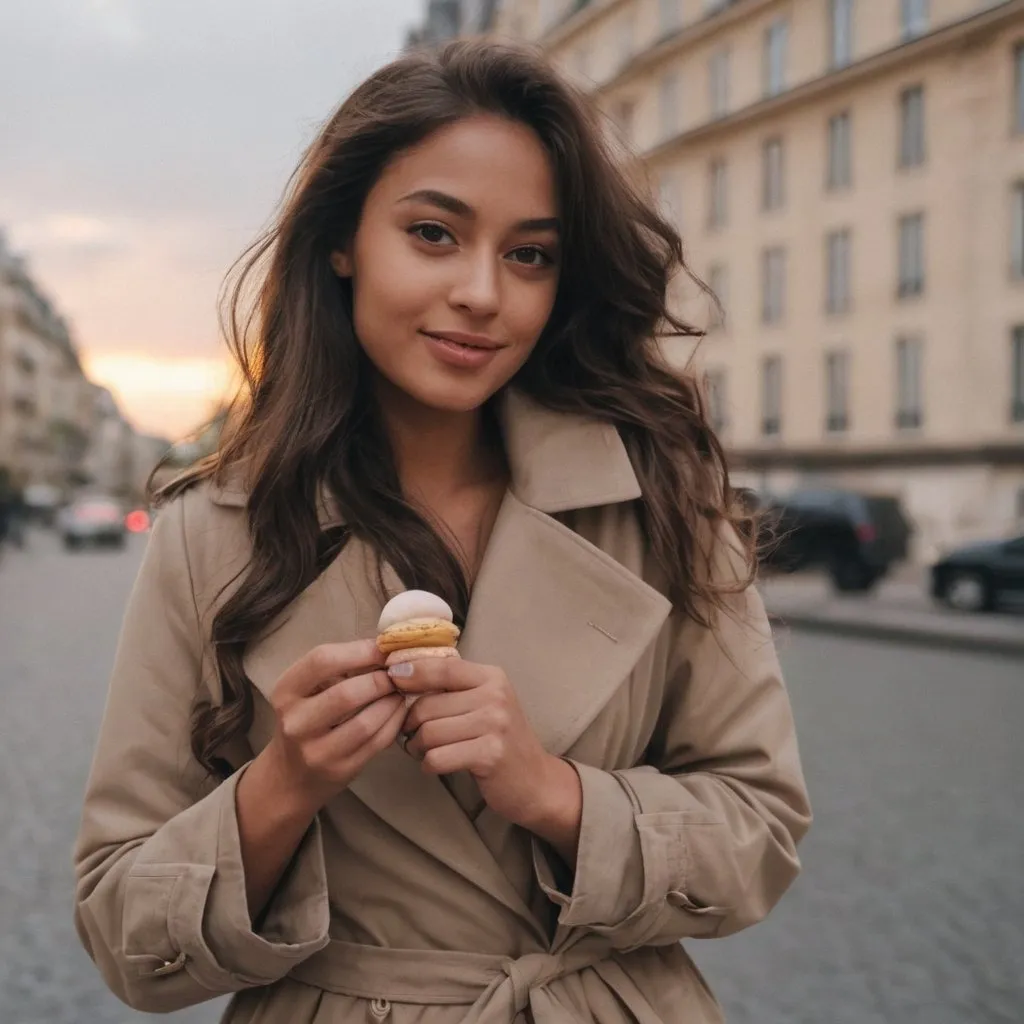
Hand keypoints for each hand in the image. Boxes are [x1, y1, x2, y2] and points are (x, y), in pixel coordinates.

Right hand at [263, 639, 406, 814]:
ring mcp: (317, 751)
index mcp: (285, 692)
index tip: (383, 648)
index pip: (322, 660)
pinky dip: (395, 722)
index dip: (359, 651)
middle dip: (380, 680)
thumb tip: (385, 647)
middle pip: (347, 694)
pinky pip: (377, 742)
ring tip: (400, 691)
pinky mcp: (340, 770)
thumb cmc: (306, 719)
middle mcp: (296, 722)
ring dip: (392, 702)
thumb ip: (338, 668)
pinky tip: (399, 710)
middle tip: (397, 673)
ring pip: (366, 722)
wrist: (291, 775)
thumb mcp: (307, 690)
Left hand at [391, 659, 581, 853]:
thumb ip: (454, 686)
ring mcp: (495, 725)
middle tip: (412, 735)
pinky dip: (429, 764)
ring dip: (417, 747)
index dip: (410, 671)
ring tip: (424, 751)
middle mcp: (495, 696)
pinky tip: (436, 765)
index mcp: (491, 677)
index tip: (391, 676)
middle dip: (410, 724)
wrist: (535, 781)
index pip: (441, 667)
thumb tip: (402, 671)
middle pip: (427, 705)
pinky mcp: (489, 754)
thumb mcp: (485, 702)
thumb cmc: (500, 739)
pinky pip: (437, 757)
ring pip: (429, 732)